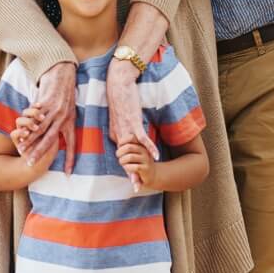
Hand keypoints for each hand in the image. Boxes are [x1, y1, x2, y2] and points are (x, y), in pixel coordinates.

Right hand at [16, 62, 76, 173]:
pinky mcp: (44, 103)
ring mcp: (52, 111)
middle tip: (30, 164)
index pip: (71, 144)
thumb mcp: (71, 113)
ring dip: (29, 140)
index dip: (70, 159)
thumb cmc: (67, 96)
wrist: (63, 76)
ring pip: (39, 129)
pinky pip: (33, 117)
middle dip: (39, 153)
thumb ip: (67, 127)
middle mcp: (62, 119)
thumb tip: (63, 140)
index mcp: (70, 123)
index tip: (68, 174)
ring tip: (21, 149)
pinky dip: (26, 125)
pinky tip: (19, 131)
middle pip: (49, 139)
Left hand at [106, 58, 157, 189]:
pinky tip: (157, 155)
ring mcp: (128, 130)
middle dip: (134, 174)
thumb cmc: (118, 100)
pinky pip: (143, 137)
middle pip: (128, 159)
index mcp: (116, 135)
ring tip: (146, 177)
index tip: (132, 185)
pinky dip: (150, 146)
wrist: (118, 85)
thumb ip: (120, 131)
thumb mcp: (116, 119)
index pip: (123, 157)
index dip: (128, 172)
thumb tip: (125, 141)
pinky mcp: (134, 122)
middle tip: (139, 187)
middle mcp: (120, 135)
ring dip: (142, 164)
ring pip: (135, 151)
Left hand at [116, 140, 157, 190]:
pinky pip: (134, 167)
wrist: (150, 175)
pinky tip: (126, 168)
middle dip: (120, 152)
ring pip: (130, 157)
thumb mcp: (130, 152)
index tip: (119, 146)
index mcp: (141, 143)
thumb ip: (125, 146)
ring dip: (122, 161)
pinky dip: (127, 167)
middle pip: (128, 147)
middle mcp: (145, 150)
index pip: (131, 137)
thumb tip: (118, 137)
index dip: (121, 142)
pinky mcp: (147, 168)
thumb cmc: (136, 162)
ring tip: (122, 163)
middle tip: (118, 156)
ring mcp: (147, 159)